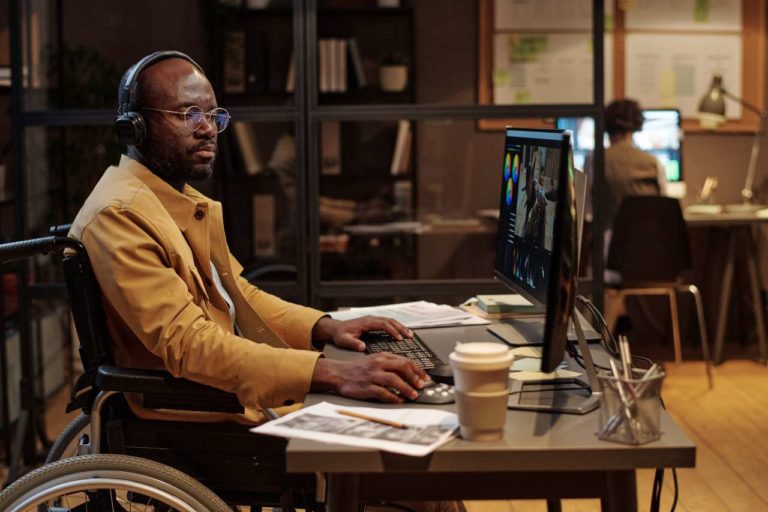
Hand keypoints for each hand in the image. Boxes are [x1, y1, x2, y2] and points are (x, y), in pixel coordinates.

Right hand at [311, 353, 428, 402]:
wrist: (339, 373)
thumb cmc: (358, 369)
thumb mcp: (375, 360)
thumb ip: (390, 364)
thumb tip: (409, 373)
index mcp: (382, 356)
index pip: (404, 360)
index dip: (417, 370)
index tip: (424, 377)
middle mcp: (378, 364)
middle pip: (401, 367)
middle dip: (414, 377)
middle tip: (421, 386)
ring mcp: (372, 375)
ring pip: (394, 380)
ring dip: (406, 388)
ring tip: (413, 395)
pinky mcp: (366, 387)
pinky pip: (383, 393)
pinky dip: (393, 397)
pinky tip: (399, 400)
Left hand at [312, 315, 412, 351]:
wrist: (336, 329)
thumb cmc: (340, 334)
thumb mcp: (344, 340)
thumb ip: (353, 343)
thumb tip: (362, 347)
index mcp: (366, 323)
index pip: (383, 324)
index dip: (392, 331)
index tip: (399, 338)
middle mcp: (371, 319)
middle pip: (390, 321)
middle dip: (401, 328)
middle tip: (409, 336)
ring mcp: (373, 320)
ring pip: (390, 321)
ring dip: (400, 327)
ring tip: (410, 335)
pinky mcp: (374, 323)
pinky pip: (388, 323)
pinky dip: (396, 327)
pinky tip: (401, 334)